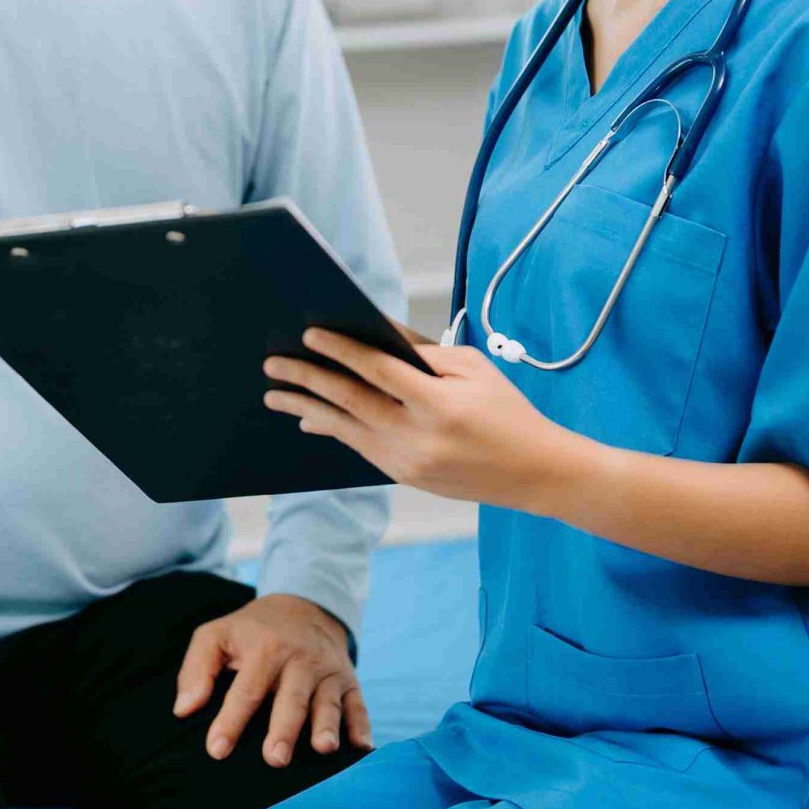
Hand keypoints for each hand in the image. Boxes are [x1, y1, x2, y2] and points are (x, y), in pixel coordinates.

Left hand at [173, 592, 369, 767]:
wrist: (304, 606)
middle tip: (274, 759)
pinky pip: (359, 705)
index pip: (246, 690)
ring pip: (328, 702)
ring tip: (324, 749)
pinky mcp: (349, 681)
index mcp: (264, 649)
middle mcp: (299, 660)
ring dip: (327, 726)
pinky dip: (362, 727)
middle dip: (284, 728)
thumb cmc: (252, 631)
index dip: (231, 721)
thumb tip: (184, 709)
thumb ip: (196, 669)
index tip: (217, 750)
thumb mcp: (217, 635)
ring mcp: (328, 672)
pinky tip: (363, 749)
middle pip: (291, 698)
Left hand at [263, 327, 592, 507]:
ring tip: (276, 395)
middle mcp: (418, 436)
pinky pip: (358, 448)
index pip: (377, 370)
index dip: (340, 349)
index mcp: (439, 403)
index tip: (310, 333)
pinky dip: (332, 430)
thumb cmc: (507, 410)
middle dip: (308, 379)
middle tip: (274, 364)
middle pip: (350, 401)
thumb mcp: (473, 369)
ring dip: (306, 409)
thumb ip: (423, 353)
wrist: (534, 472)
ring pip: (345, 429)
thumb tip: (375, 332)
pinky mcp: (404, 477)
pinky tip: (309, 420)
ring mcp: (407, 462)